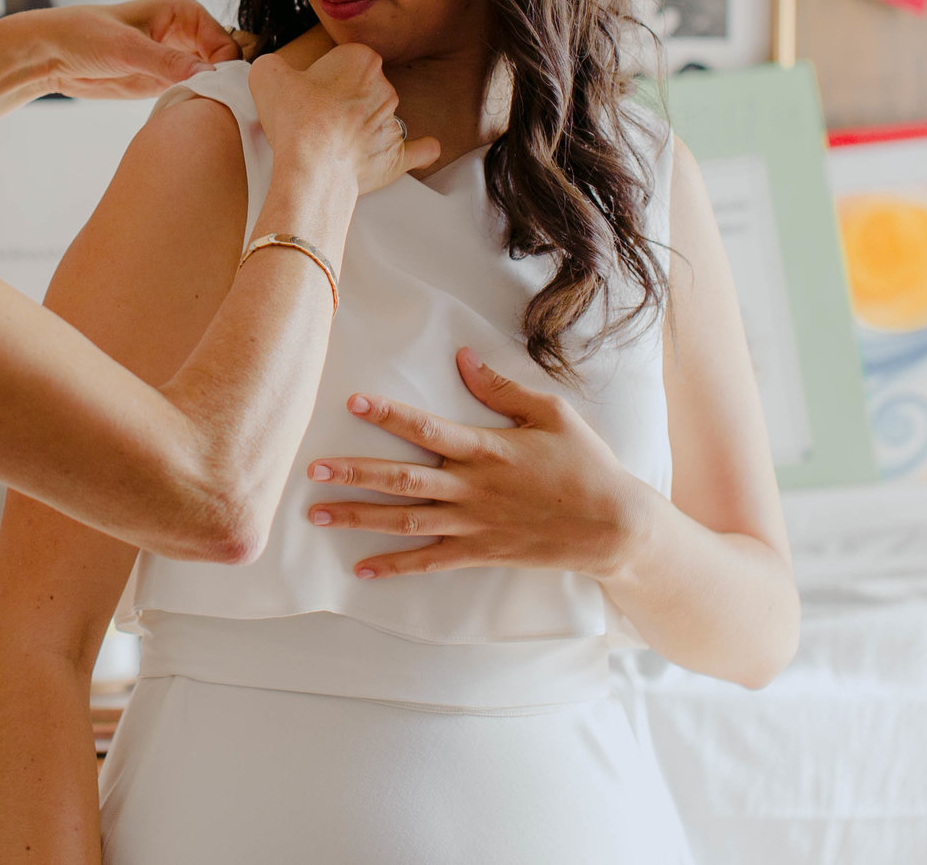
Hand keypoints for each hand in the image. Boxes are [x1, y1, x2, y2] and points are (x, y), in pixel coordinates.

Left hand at [19, 0, 241, 99]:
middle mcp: (186, 33)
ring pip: (212, 82)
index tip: (224, 96)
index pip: (225, 43)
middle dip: (225, 86)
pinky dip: (197, 108)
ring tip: (210, 118)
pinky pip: (194, 96)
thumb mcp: (126, 48)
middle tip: (223, 112)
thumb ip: (167, 62)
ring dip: (212, 100)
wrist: (51, 55)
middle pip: (225, 64)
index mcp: (184, 10)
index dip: (228, 69)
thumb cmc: (84, 35)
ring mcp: (178, 59)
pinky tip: (194, 121)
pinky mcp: (165, 82)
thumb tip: (208, 75)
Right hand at [249, 42, 439, 195]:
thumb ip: (273, 65)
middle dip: (344, 100)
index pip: (345, 59)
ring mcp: (393, 122)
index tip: (310, 90)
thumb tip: (275, 72)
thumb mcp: (267, 75)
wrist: (312, 165)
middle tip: (316, 117)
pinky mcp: (396, 156)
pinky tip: (425, 149)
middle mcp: (384, 87)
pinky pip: (417, 150)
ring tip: (334, 141)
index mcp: (361, 59)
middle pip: (364, 88)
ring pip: (382, 117)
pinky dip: (420, 150)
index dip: (324, 75)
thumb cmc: (295, 119)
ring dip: (365, 125)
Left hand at [304, 347, 655, 579]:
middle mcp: (473, 489)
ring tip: (317, 514)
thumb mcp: (552, 414)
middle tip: (312, 470)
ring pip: (405, 522)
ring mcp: (474, 525)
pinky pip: (430, 562)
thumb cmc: (586, 465)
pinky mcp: (480, 553)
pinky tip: (361, 568)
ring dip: (359, 518)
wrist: (613, 528)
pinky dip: (394, 567)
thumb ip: (502, 388)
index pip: (427, 429)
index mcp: (488, 450)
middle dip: (354, 474)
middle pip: (402, 480)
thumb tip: (463, 358)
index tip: (352, 403)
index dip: (388, 415)